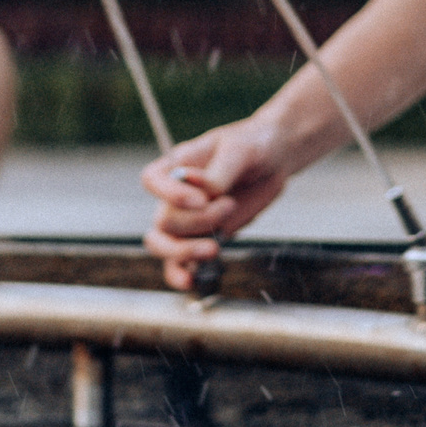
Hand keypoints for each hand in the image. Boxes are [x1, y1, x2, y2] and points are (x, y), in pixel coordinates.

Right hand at [141, 122, 289, 288]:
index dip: (170, 194)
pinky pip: (180, 263)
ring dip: (185, 252)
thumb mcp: (240, 149)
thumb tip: (204, 191)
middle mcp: (176, 194)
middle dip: (197, 221)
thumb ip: (219, 172)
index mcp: (178, 165)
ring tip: (215, 249)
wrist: (273, 160)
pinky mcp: (203, 237)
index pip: (151, 180)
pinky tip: (193, 281)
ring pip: (164, 245)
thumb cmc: (254, 144)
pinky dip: (182, 274)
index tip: (202, 198)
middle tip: (230, 206)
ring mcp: (188, 219)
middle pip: (163, 220)